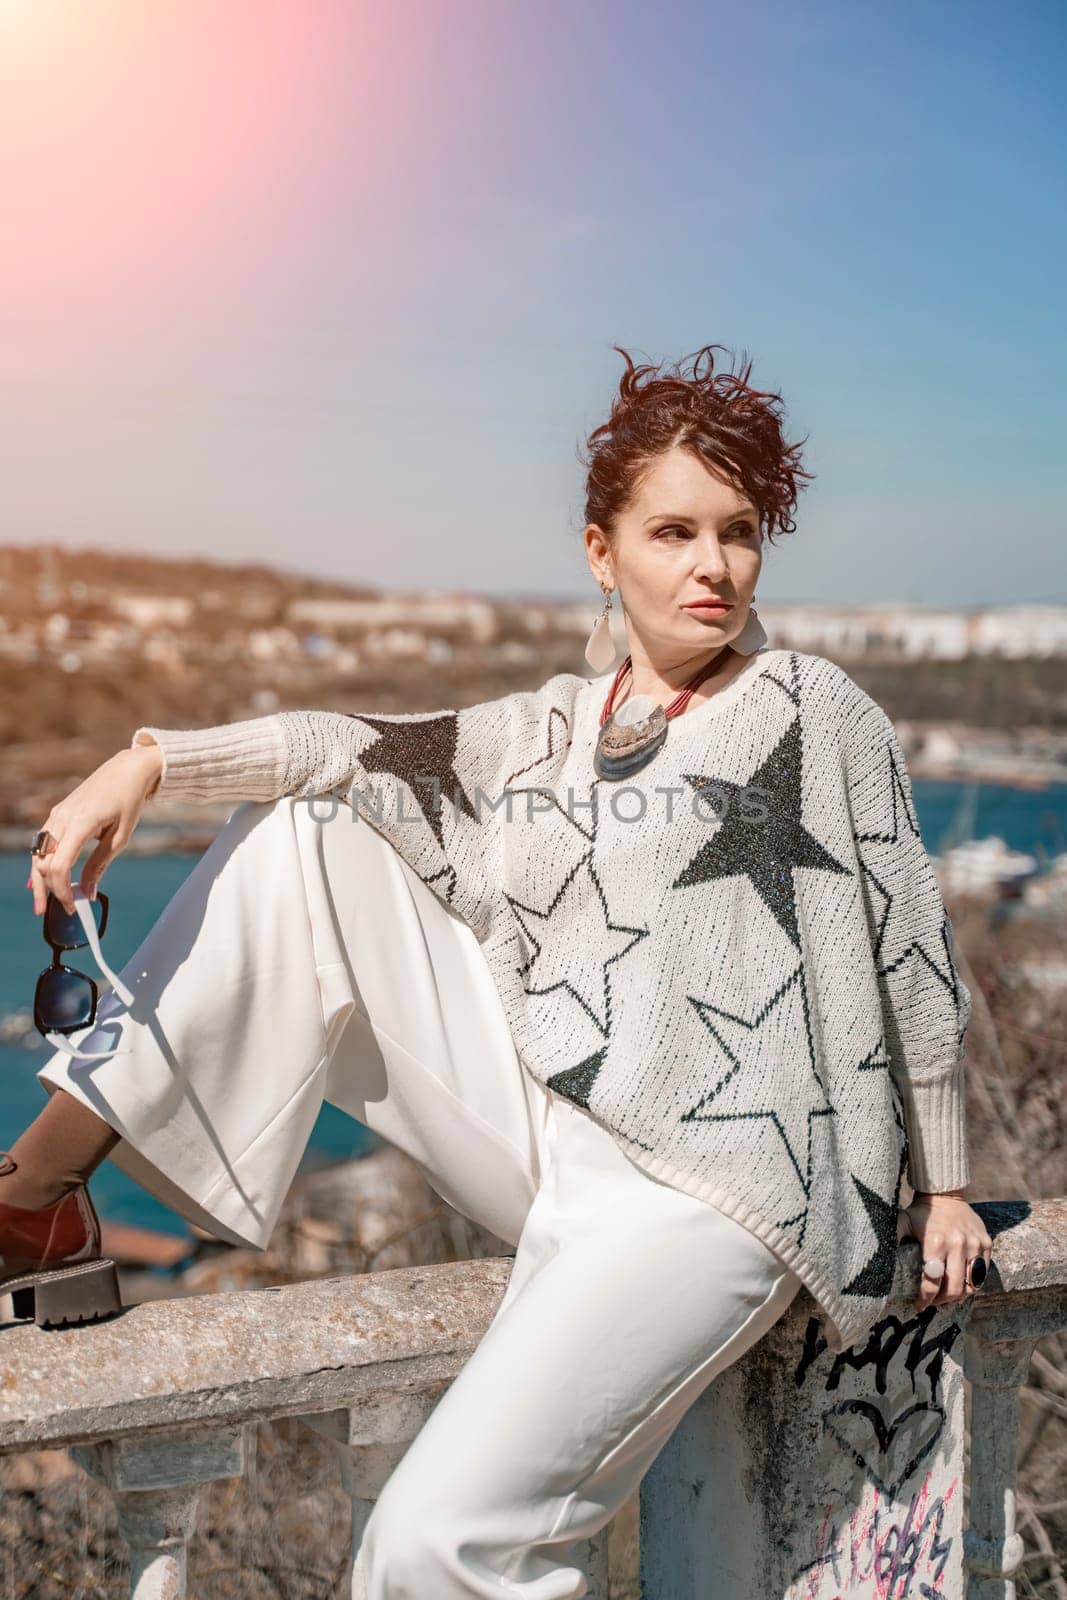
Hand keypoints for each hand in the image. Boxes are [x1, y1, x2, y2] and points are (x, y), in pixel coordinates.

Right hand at [27, 743, 163, 916]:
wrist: (127, 769)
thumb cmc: (129, 801)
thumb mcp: (120, 837)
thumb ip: (100, 865)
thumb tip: (88, 892)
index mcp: (80, 823)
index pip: (60, 865)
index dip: (62, 890)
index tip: (72, 907)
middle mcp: (62, 817)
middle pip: (42, 861)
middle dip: (44, 889)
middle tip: (46, 912)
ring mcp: (57, 814)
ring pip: (38, 852)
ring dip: (39, 877)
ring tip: (42, 900)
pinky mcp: (58, 813)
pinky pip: (43, 841)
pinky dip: (42, 861)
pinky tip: (41, 877)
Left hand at [897, 1190, 993, 1311]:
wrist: (945, 1193)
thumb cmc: (921, 1212)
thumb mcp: (903, 1221)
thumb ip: (892, 1237)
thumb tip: (875, 1256)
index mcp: (935, 1242)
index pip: (932, 1281)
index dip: (925, 1299)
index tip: (918, 1306)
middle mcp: (957, 1244)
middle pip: (954, 1288)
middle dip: (942, 1301)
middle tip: (933, 1303)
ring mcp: (974, 1244)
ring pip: (971, 1284)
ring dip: (959, 1296)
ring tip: (947, 1296)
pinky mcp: (986, 1243)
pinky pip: (983, 1272)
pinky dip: (972, 1283)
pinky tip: (961, 1284)